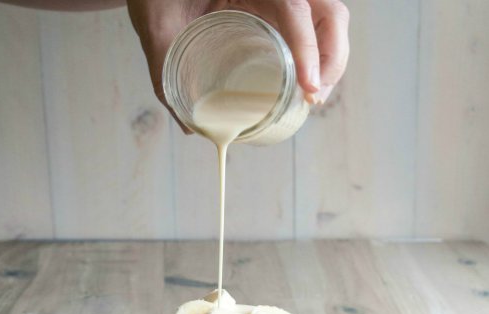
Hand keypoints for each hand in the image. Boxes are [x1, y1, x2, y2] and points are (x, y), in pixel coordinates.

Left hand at [128, 0, 349, 125]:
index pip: (295, 5)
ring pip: (328, 19)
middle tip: (314, 99)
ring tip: (313, 96)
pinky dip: (318, 55)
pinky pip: (313, 26)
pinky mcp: (278, 7)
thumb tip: (192, 127)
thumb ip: (164, 67)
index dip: (308, 46)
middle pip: (328, 13)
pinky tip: (306, 82)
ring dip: (330, 59)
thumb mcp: (157, 23)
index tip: (308, 87)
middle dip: (331, 59)